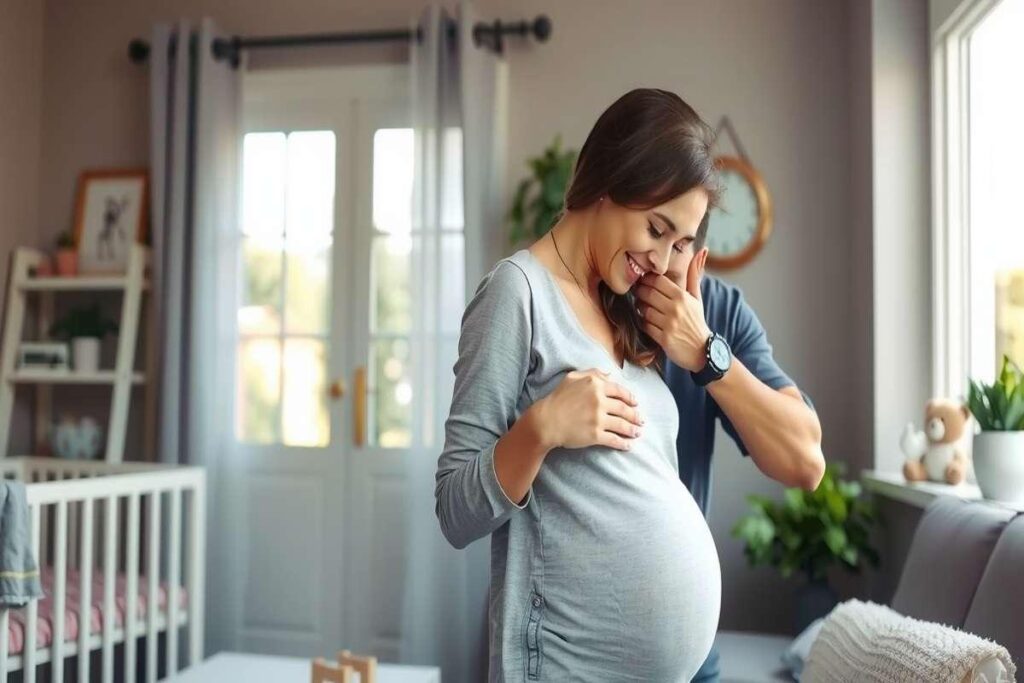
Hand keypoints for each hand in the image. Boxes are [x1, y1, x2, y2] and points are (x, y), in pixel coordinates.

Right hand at [534, 368, 643, 450]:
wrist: (545, 421)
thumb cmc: (557, 398)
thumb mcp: (572, 378)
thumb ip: (593, 373)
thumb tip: (610, 374)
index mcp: (595, 385)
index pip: (620, 391)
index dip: (630, 398)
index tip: (636, 403)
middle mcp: (599, 400)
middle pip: (624, 408)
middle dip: (635, 415)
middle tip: (641, 420)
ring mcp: (598, 418)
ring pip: (622, 425)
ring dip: (633, 430)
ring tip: (638, 433)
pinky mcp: (595, 435)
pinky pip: (614, 439)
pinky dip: (624, 443)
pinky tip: (629, 445)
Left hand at [634, 248, 711, 370]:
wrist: (702, 350)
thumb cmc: (696, 321)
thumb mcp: (697, 297)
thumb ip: (694, 274)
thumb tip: (703, 250)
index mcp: (683, 296)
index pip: (657, 280)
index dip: (647, 279)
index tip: (643, 280)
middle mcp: (675, 309)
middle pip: (648, 293)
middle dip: (640, 292)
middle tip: (638, 292)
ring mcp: (669, 324)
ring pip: (644, 310)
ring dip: (640, 307)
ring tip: (642, 306)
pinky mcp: (663, 338)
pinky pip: (645, 326)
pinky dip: (643, 322)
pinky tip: (646, 320)